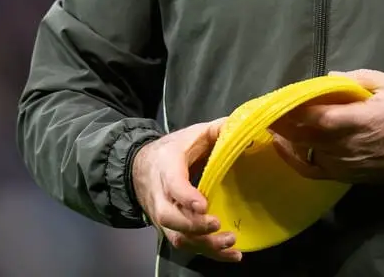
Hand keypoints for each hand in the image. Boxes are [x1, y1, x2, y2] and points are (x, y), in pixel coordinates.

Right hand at [131, 119, 241, 262]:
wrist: (139, 167)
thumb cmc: (173, 150)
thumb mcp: (192, 134)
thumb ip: (217, 130)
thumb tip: (243, 129)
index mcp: (166, 168)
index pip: (172, 185)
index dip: (186, 197)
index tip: (204, 205)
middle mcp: (161, 196)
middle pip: (170, 218)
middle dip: (194, 226)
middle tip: (217, 225)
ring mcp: (163, 217)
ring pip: (177, 237)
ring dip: (204, 245)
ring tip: (231, 244)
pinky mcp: (171, 229)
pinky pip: (186, 246)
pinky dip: (208, 253)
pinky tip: (231, 255)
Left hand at [270, 69, 383, 190]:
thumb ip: (361, 78)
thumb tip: (329, 77)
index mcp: (357, 120)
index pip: (316, 115)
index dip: (293, 106)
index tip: (278, 94)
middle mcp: (343, 144)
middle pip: (301, 133)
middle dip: (280, 118)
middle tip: (264, 104)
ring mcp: (339, 162)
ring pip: (302, 148)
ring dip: (284, 134)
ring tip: (270, 117)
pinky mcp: (339, 175)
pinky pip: (308, 168)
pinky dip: (291, 157)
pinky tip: (281, 144)